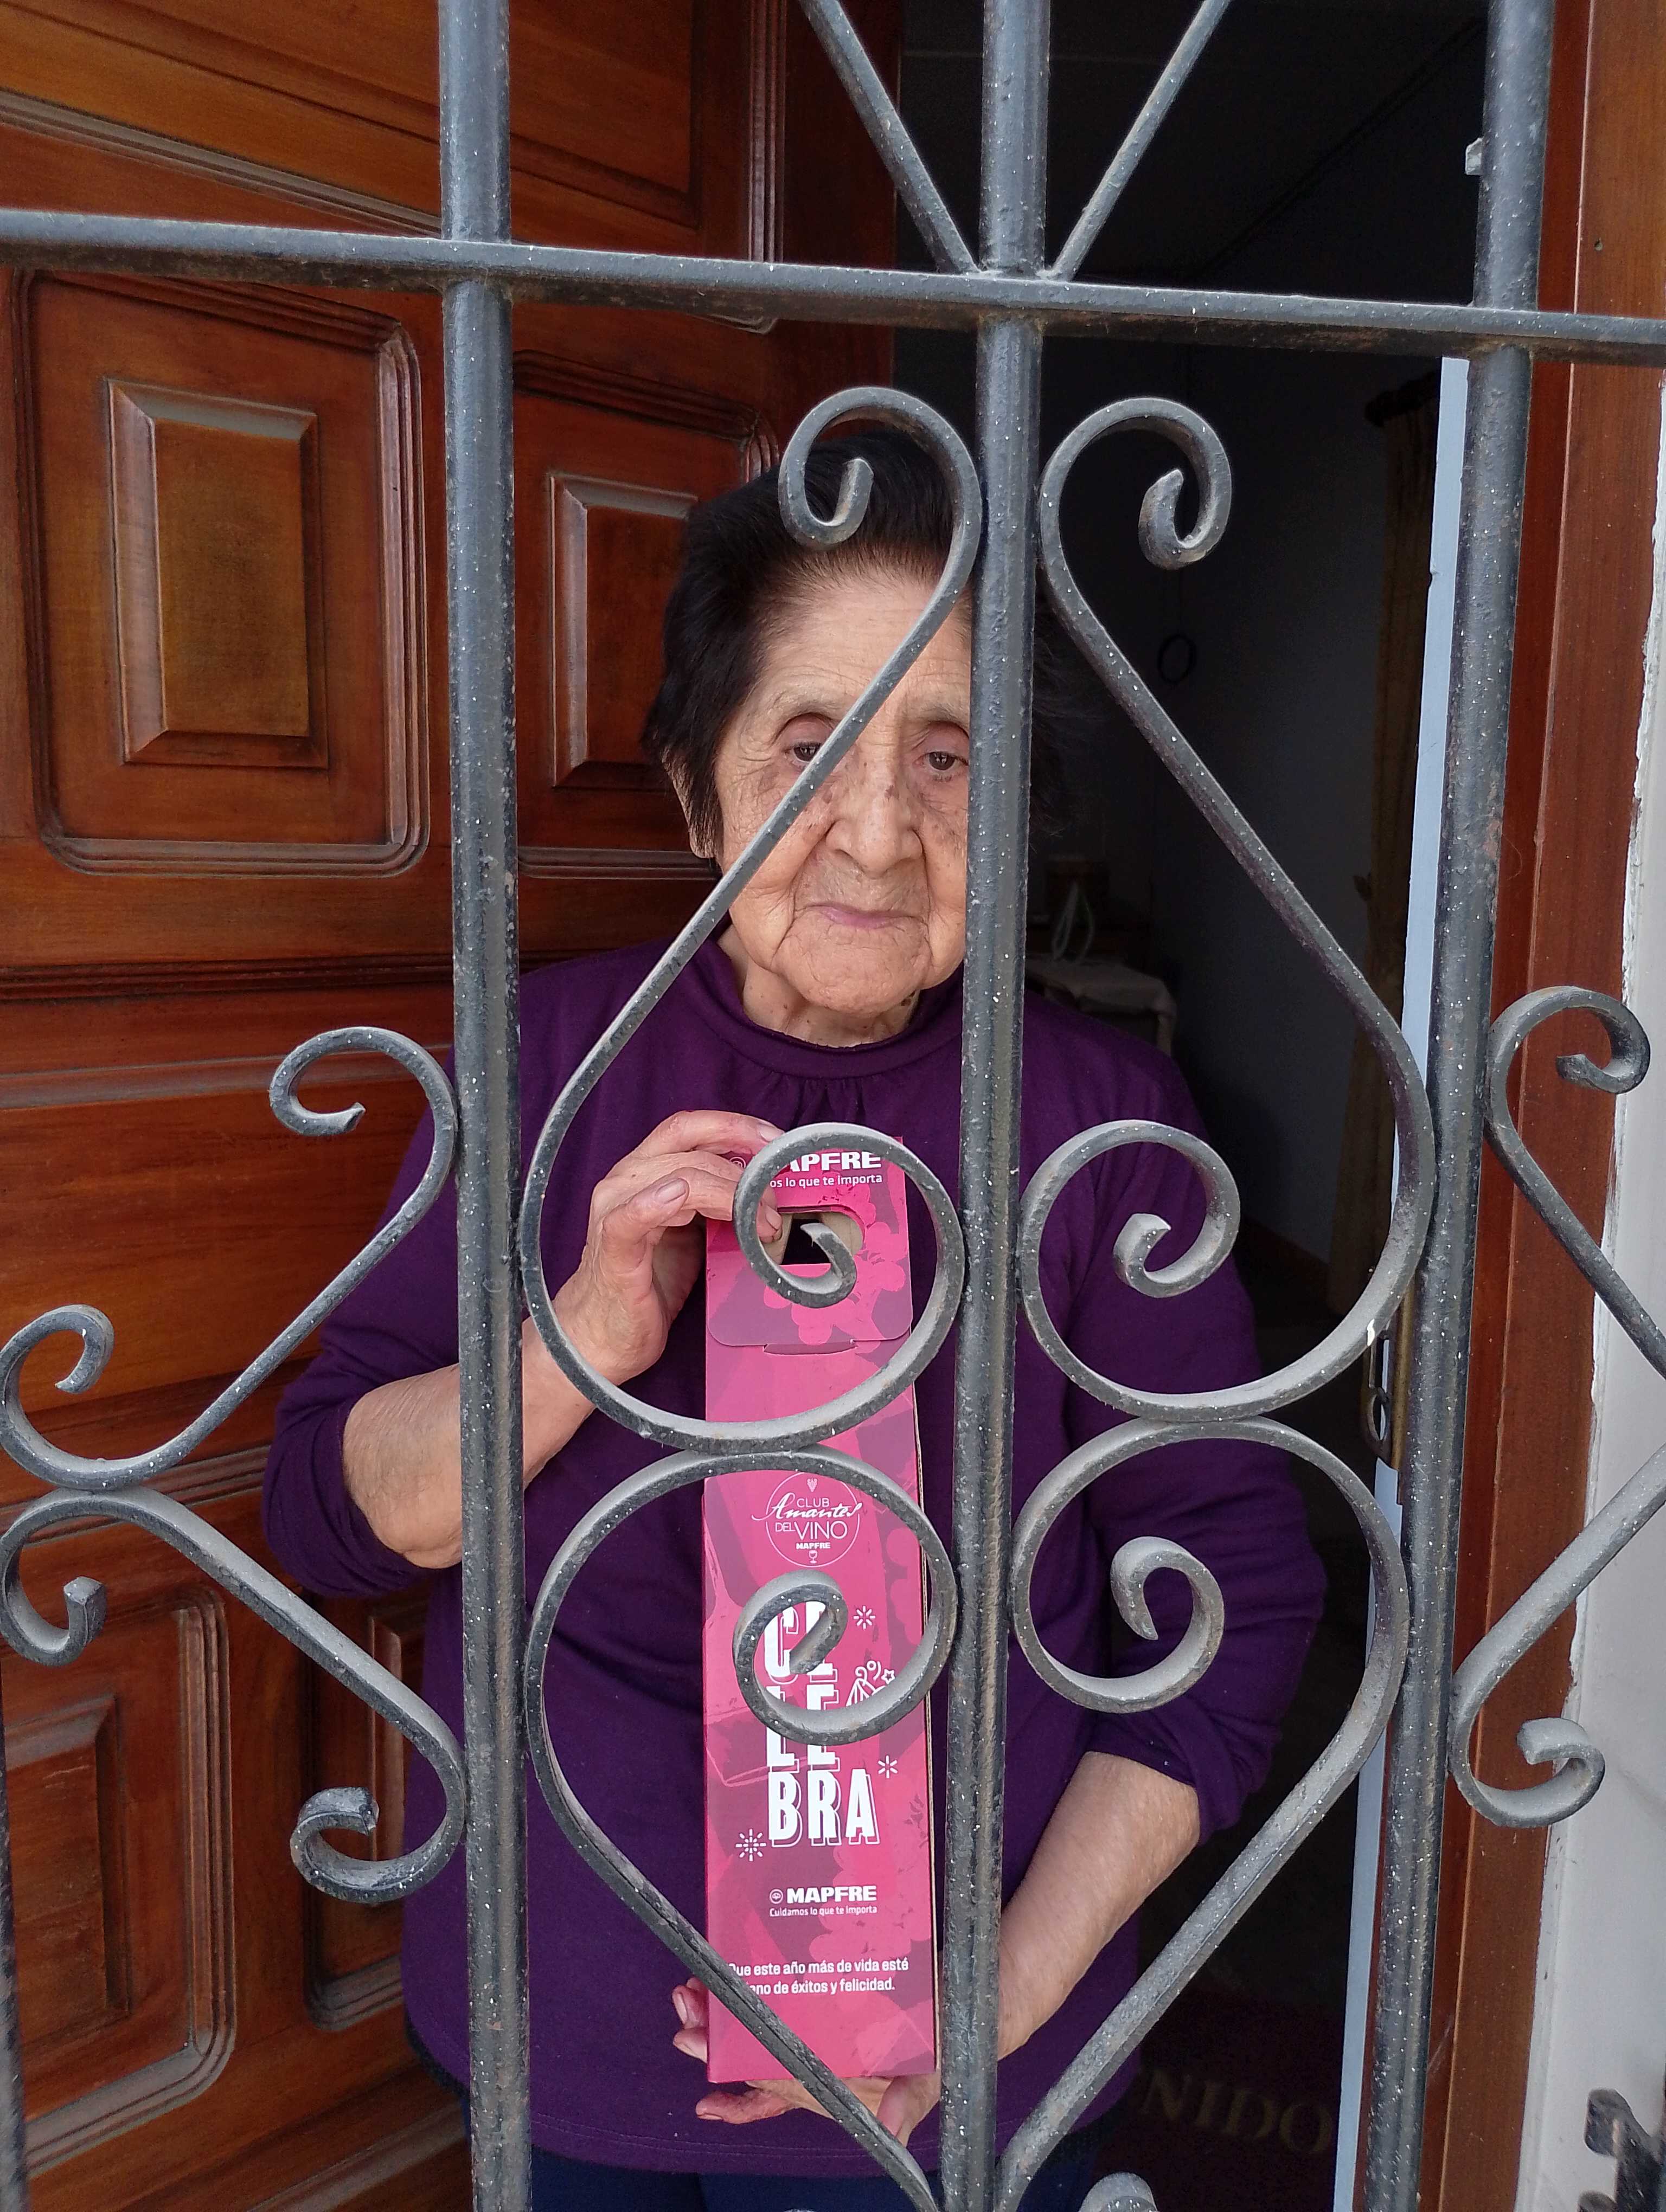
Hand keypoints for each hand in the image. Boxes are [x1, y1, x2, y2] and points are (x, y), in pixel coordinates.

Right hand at [552, 1112, 783, 1387]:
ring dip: (730, 1193)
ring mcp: (615, 1210)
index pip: (691, 1127)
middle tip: (776, 1200)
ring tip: (760, 1222)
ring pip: (679, 1176)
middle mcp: (626, 1180)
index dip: (737, 1127)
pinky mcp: (613, 1247)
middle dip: (745, 1168)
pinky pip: (632, 1215)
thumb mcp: (693, 1234)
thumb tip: (765, 1188)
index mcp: (645, 1170)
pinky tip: (680, 1196)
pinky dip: (658, 1201)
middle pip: (692, 1147)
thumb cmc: (647, 1283)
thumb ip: (717, 1203)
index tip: (777, 1143)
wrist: (602, 1336)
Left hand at [670, 1980, 941, 2145]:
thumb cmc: (954, 2038)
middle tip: (685, 2008)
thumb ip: (917, 2092)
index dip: (743, 2088)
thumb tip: (897, 2125)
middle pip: (763, 2062)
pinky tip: (724, 1995)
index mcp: (848, 2092)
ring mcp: (827, 2047)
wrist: (974, 2008)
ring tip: (692, 1992)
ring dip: (726, 2021)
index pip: (785, 2089)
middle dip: (718, 2041)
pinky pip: (784, 2027)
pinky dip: (752, 2015)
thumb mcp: (939, 2065)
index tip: (704, 2081)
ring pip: (764, 2039)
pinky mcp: (831, 2022)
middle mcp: (829, 2073)